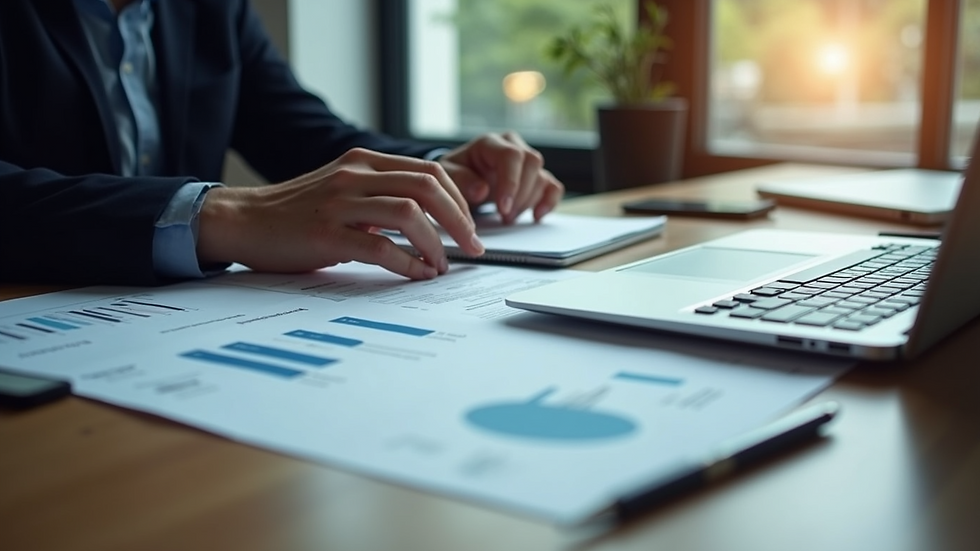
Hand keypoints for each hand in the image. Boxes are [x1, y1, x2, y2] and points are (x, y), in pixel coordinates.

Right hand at [196, 148, 484, 279]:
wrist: (242, 221)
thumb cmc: (296, 212)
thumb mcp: (344, 189)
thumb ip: (381, 195)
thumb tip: (431, 220)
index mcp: (363, 161)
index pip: (430, 171)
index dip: (459, 200)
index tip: (471, 227)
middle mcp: (355, 174)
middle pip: (428, 187)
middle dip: (460, 221)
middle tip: (472, 248)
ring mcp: (341, 203)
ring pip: (410, 215)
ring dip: (436, 244)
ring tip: (442, 265)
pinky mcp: (327, 234)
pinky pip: (381, 248)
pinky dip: (408, 264)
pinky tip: (416, 274)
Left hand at [437, 131, 564, 223]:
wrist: (461, 179)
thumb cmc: (454, 175)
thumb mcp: (446, 177)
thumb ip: (459, 180)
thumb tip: (481, 190)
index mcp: (489, 143)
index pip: (511, 155)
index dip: (511, 182)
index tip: (503, 208)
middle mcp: (512, 146)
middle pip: (532, 163)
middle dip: (519, 195)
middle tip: (504, 217)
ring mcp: (526, 160)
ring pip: (542, 177)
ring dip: (527, 202)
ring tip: (507, 218)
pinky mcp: (536, 176)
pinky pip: (553, 186)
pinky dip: (548, 202)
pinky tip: (535, 216)